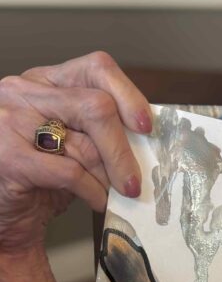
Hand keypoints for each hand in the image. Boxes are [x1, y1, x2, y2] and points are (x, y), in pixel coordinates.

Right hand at [0, 51, 150, 255]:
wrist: (2, 213)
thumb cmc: (37, 176)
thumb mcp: (66, 139)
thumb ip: (96, 129)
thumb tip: (147, 140)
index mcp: (44, 80)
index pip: (96, 68)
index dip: (129, 95)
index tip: (146, 127)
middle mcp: (24, 92)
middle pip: (96, 107)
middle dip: (122, 149)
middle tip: (135, 181)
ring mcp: (12, 122)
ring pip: (85, 145)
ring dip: (110, 177)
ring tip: (118, 194)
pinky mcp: (10, 158)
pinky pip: (70, 173)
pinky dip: (93, 192)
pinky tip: (98, 202)